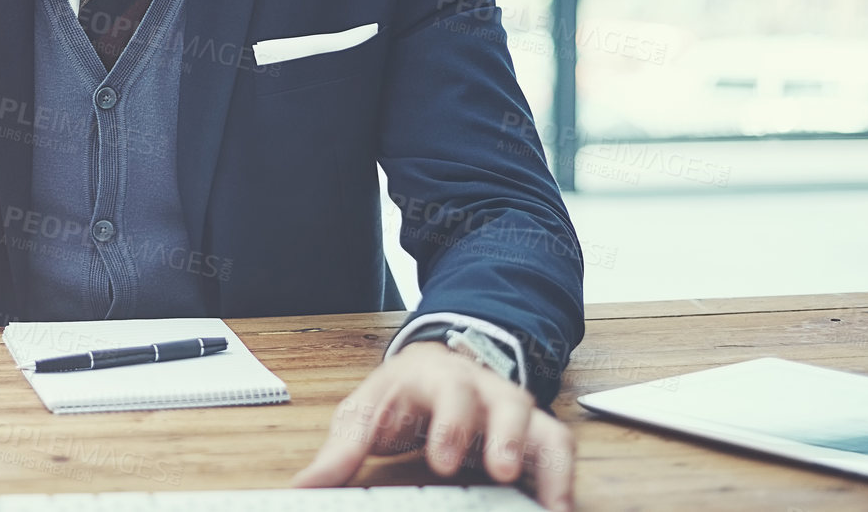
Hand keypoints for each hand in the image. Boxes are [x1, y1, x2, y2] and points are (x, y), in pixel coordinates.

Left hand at [292, 340, 573, 511]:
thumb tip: (304, 487)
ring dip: (545, 461)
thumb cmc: (398, 396)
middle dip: (505, 437)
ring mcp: (510, 410)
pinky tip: (558, 510)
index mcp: (434, 377)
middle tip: (501, 471)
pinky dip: (563, 477)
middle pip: (505, 402)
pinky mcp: (531, 434)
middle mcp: (481, 388)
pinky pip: (558, 449)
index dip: (449, 423)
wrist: (431, 369)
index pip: (447, 391)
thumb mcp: (364, 413)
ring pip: (541, 424)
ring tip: (549, 503)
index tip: (443, 460)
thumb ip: (341, 451)